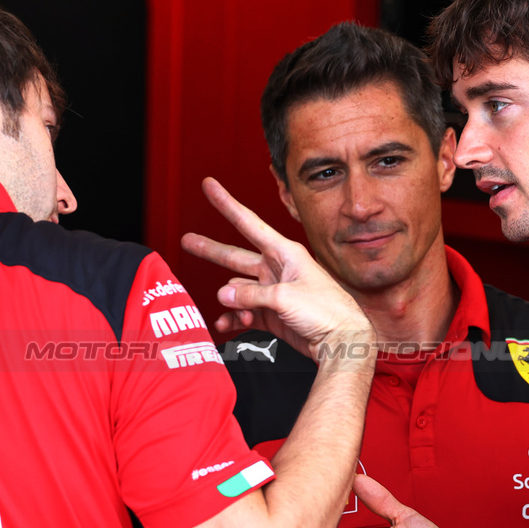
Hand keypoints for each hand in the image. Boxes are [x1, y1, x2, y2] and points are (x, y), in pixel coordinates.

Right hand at [182, 178, 372, 359]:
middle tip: (187, 241)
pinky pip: (243, 311)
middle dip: (211, 250)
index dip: (226, 204)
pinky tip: (228, 323)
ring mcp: (273, 292)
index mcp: (284, 253)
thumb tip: (224, 295)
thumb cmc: (326, 312)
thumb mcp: (285, 298)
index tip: (209, 186)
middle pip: (235, 256)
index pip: (248, 222)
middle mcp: (277, 269)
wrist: (341, 342)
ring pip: (237, 291)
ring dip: (232, 302)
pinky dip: (234, 318)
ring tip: (233, 310)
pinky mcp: (271, 314)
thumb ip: (250, 295)